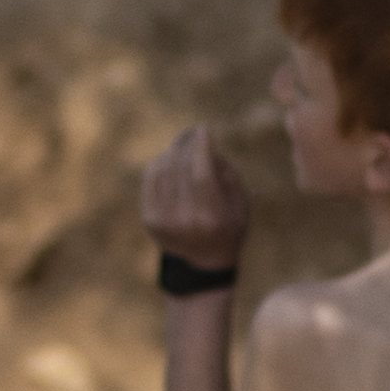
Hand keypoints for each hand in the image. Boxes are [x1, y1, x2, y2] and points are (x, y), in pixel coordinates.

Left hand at [139, 126, 251, 270]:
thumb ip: (225, 169)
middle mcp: (185, 221)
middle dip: (186, 144)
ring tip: (184, 144)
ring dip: (173, 151)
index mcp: (212, 217)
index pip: (201, 173)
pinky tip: (170, 159)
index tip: (203, 130)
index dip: (201, 147)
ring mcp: (163, 221)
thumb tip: (203, 142)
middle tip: (192, 132)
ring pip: (163, 169)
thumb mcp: (240, 199)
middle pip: (181, 168)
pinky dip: (160, 163)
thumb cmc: (229, 223)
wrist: (205, 260)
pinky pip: (150, 178)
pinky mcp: (149, 220)